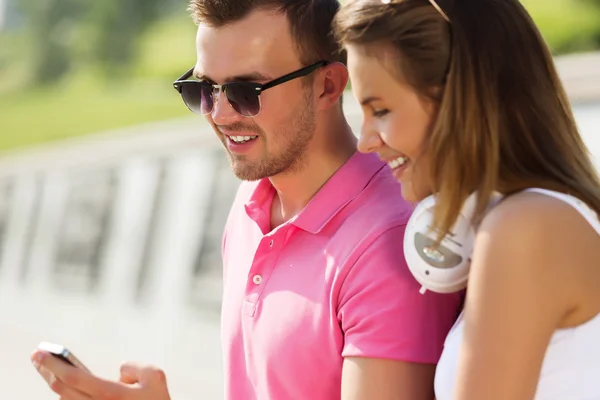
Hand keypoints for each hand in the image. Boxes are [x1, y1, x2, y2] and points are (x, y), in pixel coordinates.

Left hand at [31, 350, 170, 399]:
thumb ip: (135, 367)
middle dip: (46, 371)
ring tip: (47, 369)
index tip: (39, 352)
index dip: (53, 363)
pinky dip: (67, 396)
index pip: (73, 377)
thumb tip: (120, 371)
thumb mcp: (155, 377)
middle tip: (36, 357)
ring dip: (55, 383)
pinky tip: (65, 388)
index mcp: (111, 395)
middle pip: (62, 389)